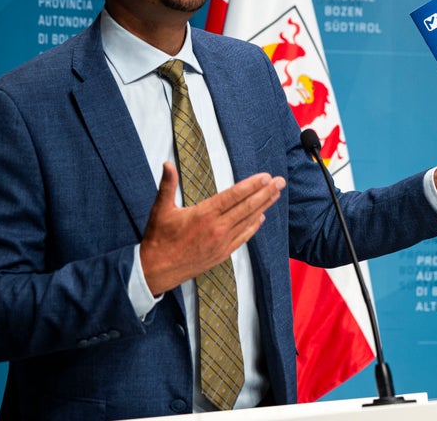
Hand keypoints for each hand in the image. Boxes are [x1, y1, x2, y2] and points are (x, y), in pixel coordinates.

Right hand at [139, 162, 285, 294]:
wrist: (157, 271)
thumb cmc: (158, 239)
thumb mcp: (161, 209)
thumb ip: (167, 184)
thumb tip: (167, 164)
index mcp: (204, 214)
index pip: (234, 196)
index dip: (252, 185)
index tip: (265, 177)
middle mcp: (217, 228)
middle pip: (246, 207)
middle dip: (265, 193)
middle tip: (280, 182)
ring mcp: (221, 242)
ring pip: (248, 221)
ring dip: (263, 207)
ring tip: (276, 195)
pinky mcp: (222, 254)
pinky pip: (243, 237)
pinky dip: (253, 227)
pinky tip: (261, 218)